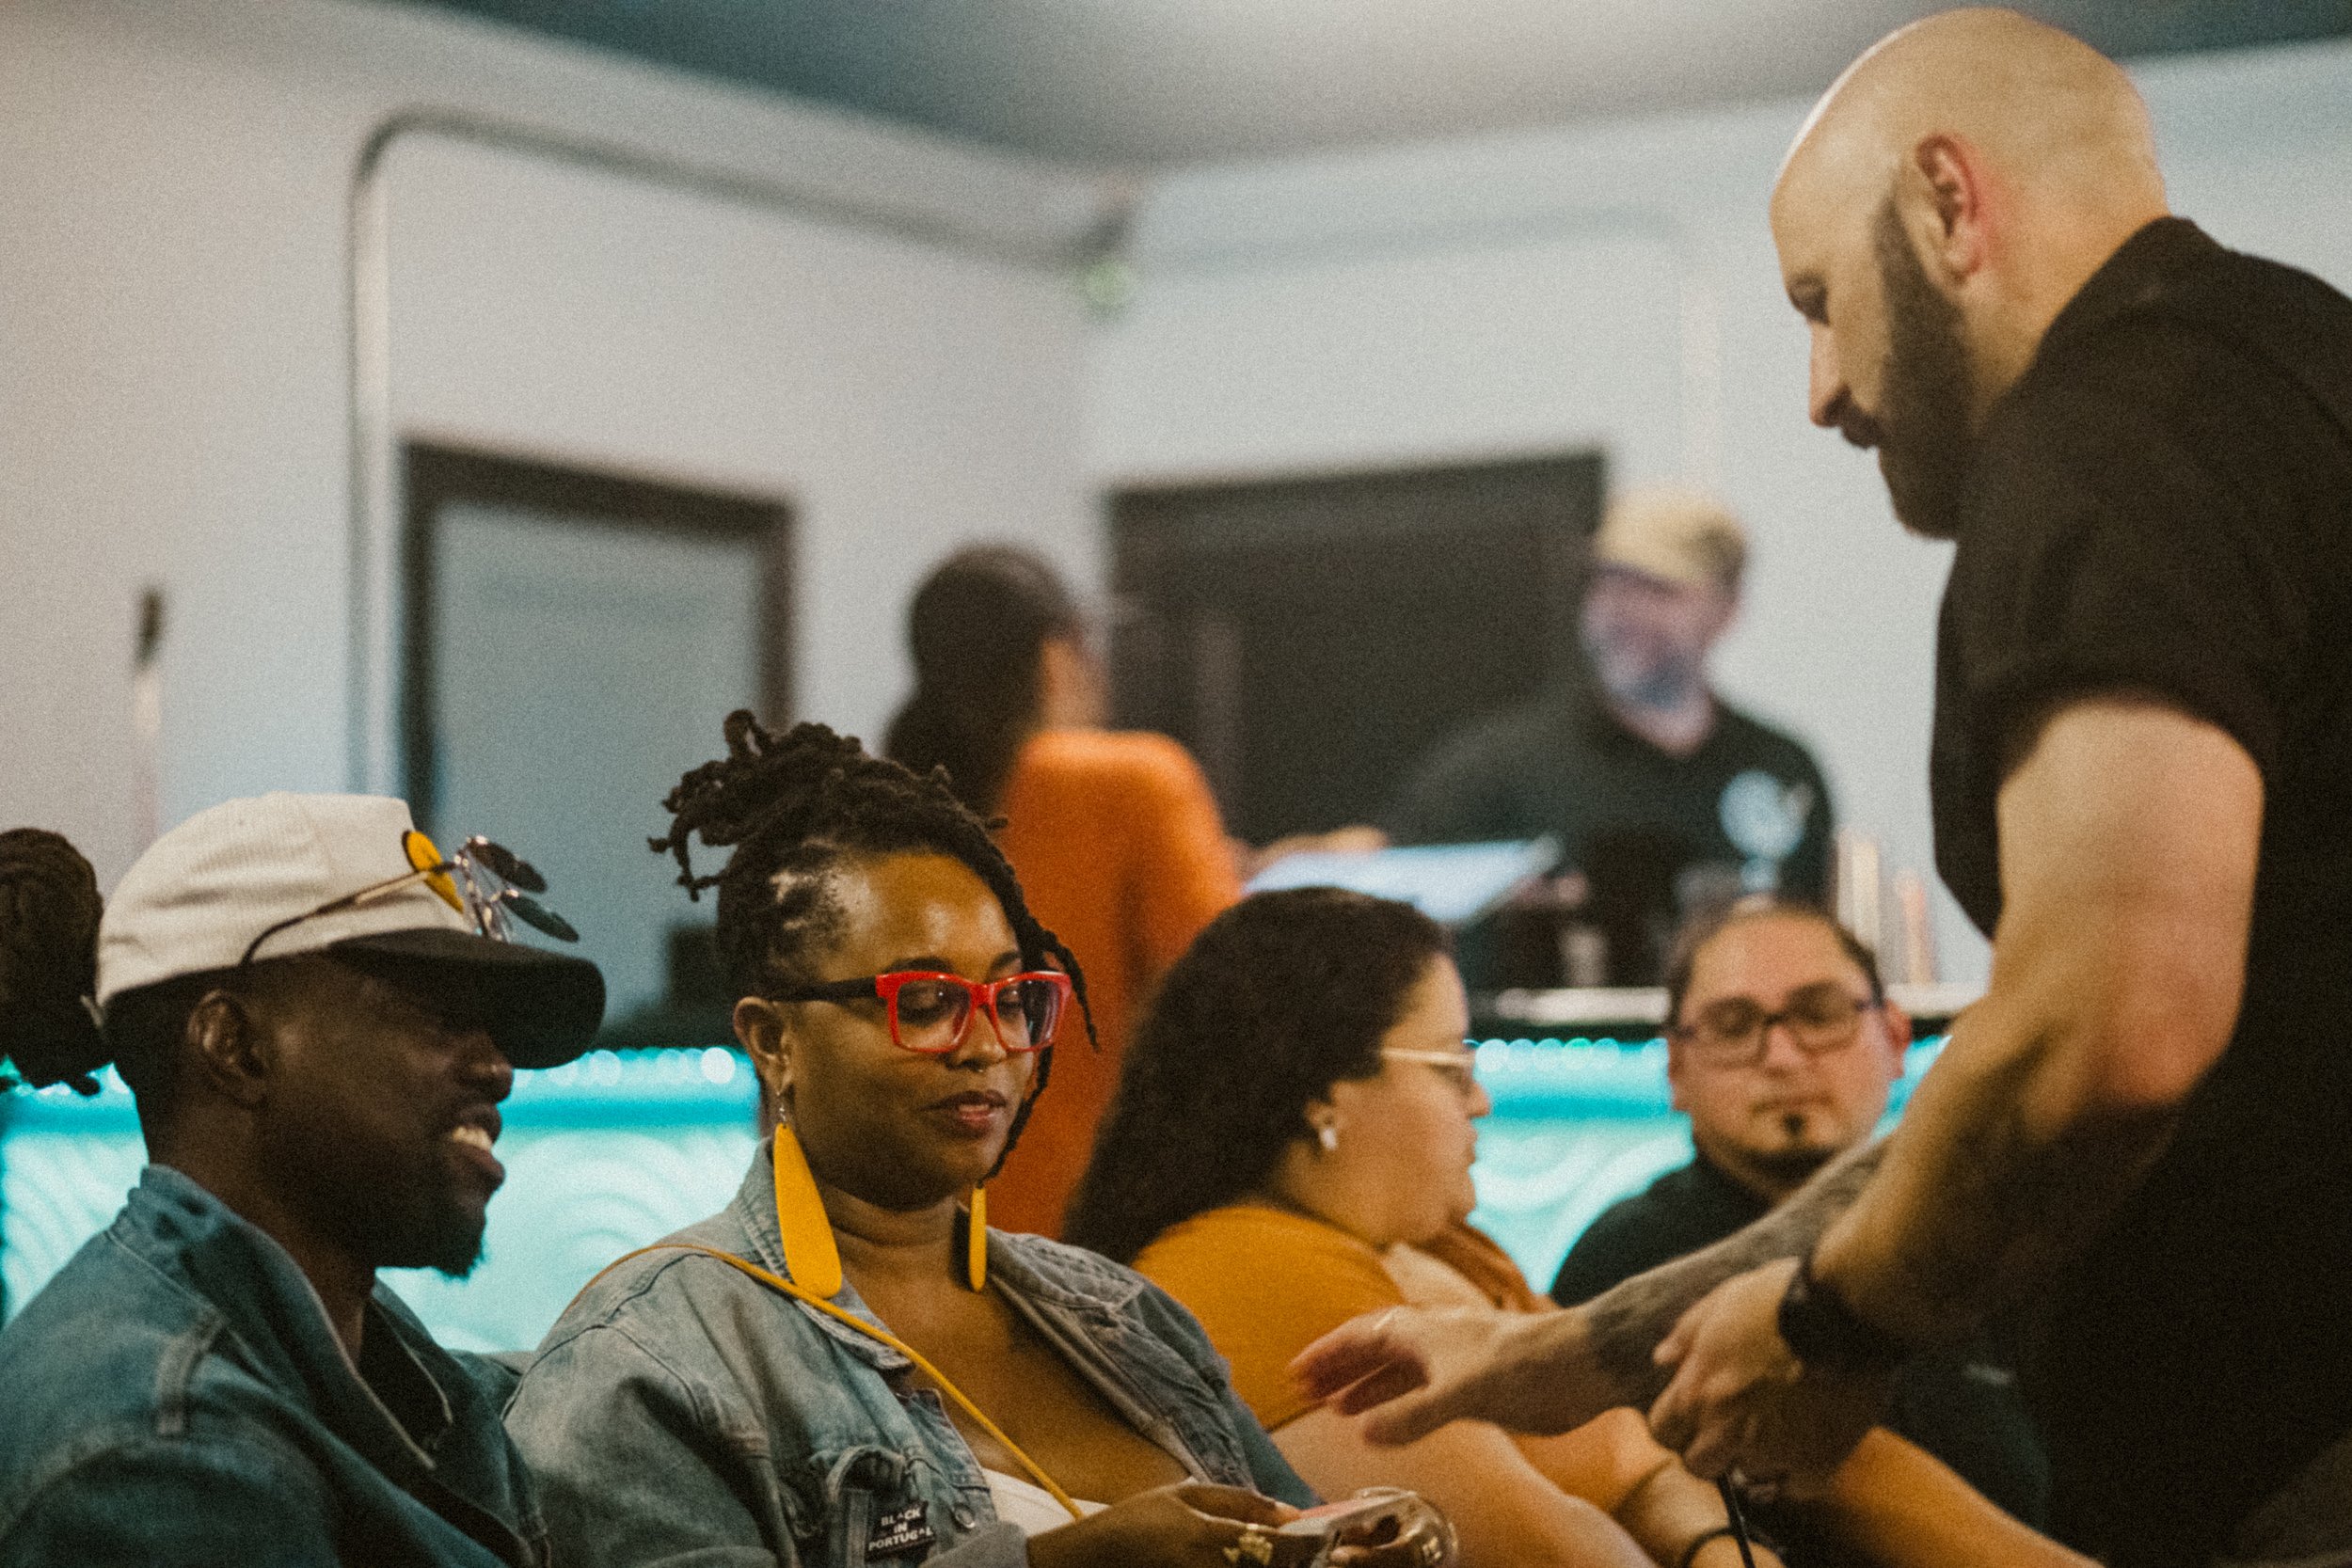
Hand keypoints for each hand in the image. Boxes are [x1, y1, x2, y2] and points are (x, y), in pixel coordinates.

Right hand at [1025, 1482, 1297, 1567]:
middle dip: (1286, 1562)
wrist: (1086, 1563)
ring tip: (1259, 1554)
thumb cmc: (1134, 1524)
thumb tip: (1290, 1511)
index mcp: (1206, 1539)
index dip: (1304, 1547)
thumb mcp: (1183, 1498)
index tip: (1319, 1540)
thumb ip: (1238, 1501)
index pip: (1275, 1549)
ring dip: (1267, 1567)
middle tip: (1294, 1550)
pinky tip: (1236, 1562)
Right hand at [1289, 1305, 1617, 1445]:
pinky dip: (1399, 1406)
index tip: (1297, 1373)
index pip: (1360, 1337)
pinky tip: (1388, 1425)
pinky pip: (1422, 1394)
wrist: (1579, 1366)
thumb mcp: (1461, 1393)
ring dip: (1366, 1389)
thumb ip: (1412, 1415)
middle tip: (1307, 1394)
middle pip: (1374, 1352)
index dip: (1327, 1354)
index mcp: (1422, 1331)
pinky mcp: (1474, 1387)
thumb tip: (1364, 1434)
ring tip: (1337, 1410)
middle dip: (1340, 1371)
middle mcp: (1432, 1342)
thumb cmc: (1521, 1365)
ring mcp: (1453, 1364)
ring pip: (1397, 1373)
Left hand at [1645, 1259, 1891, 1492]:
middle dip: (1710, 1451)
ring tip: (1779, 1427)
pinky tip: (1808, 1447)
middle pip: (1699, 1465)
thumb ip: (1686, 1335)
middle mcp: (1725, 1427)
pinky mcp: (1816, 1460)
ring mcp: (1771, 1449)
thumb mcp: (1721, 1301)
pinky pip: (1798, 1486)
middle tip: (1733, 1429)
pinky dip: (1800, 1472)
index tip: (1693, 1417)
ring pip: (1750, 1474)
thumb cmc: (1776, 1297)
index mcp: (1697, 1388)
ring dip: (1759, 1456)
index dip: (1676, 1426)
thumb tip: (1662, 1359)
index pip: (1663, 1431)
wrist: (1839, 1311)